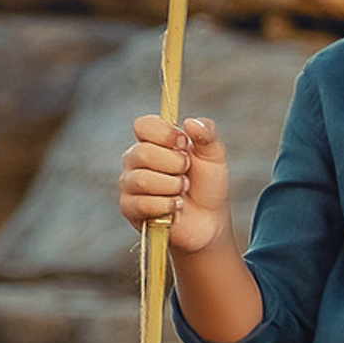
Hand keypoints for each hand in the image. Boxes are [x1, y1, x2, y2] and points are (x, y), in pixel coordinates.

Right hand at [119, 115, 232, 254]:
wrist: (209, 220)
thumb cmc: (208, 184)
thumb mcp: (214, 155)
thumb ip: (207, 133)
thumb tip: (189, 123)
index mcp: (152, 141)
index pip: (143, 125)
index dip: (165, 134)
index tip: (185, 144)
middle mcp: (135, 159)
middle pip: (143, 152)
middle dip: (175, 165)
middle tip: (186, 173)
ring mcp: (129, 184)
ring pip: (143, 179)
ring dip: (173, 186)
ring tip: (183, 191)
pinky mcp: (129, 208)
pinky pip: (143, 203)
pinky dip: (167, 205)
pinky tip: (176, 207)